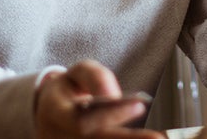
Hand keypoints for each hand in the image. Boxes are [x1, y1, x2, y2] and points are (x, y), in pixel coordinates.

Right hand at [35, 60, 162, 138]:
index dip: (111, 115)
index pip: (83, 120)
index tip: (139, 104)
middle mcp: (61, 137)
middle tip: (158, 138)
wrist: (49, 114)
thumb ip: (95, 77)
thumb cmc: (69, 91)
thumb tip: (113, 95)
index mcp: (56, 114)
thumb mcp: (76, 74)